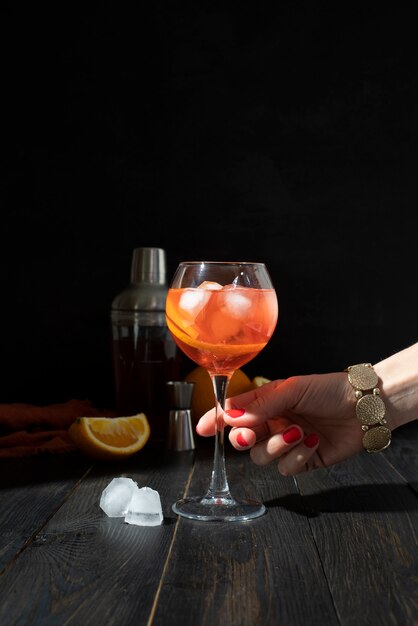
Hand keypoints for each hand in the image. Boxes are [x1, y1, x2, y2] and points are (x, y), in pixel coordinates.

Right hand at [196, 373, 364, 474]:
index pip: (234, 413)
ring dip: (277, 446)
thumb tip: (230, 415)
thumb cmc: (329, 390)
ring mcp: (287, 443)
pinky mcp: (303, 461)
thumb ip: (260, 404)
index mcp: (266, 403)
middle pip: (243, 439)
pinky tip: (312, 441)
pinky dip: (297, 456)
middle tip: (250, 435)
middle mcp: (273, 423)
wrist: (364, 406)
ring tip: (298, 431)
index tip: (202, 429)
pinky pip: (286, 468)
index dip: (216, 421)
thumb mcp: (292, 389)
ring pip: (263, 457)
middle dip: (243, 439)